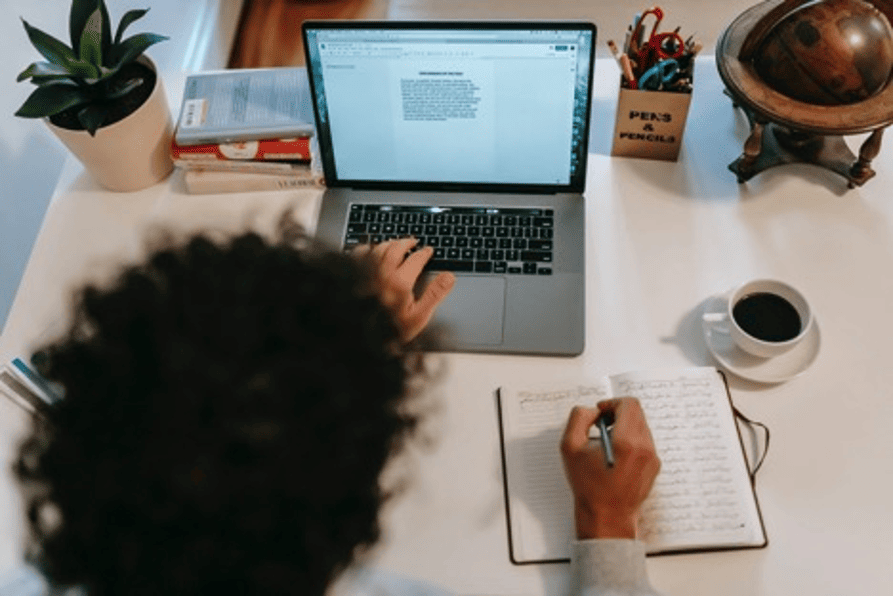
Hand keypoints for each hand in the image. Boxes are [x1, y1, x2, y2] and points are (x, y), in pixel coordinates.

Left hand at [355, 238, 455, 341]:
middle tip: (413, 242)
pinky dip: (366, 249)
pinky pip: (358, 255)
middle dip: (407, 243)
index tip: (428, 251)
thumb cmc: (390, 331)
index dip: (424, 253)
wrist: (363, 339)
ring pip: (378, 249)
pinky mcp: (354, 276)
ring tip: (395, 243)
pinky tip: (370, 249)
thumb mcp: (419, 317)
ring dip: (389, 243)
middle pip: (396, 248)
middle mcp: (382, 274)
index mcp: (400, 282)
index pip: (416, 259)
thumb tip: (449, 277)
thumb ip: (435, 294)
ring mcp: (365, 274)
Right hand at [560, 398, 660, 539]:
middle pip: (637, 413)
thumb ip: (578, 419)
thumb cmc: (589, 487)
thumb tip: (592, 411)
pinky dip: (631, 440)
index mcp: (627, 442)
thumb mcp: (570, 448)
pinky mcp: (654, 466)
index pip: (629, 404)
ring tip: (607, 442)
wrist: (607, 517)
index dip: (612, 403)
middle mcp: (645, 448)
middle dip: (618, 413)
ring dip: (624, 427)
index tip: (600, 412)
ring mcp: (652, 458)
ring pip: (641, 426)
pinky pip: (645, 441)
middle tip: (601, 426)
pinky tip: (616, 454)